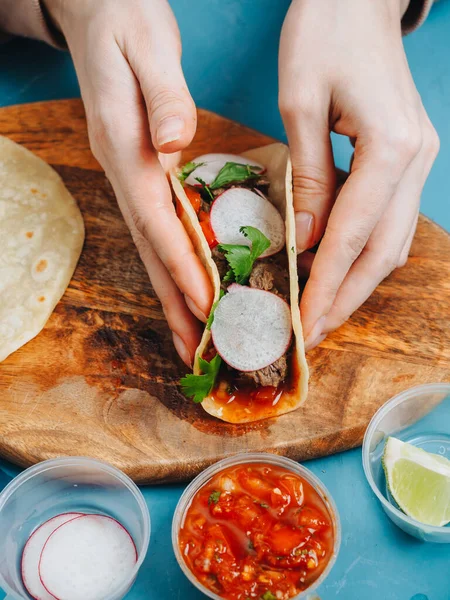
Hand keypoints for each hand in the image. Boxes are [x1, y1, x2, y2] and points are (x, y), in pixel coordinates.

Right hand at [44, 0, 212, 365]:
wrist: (97, 7)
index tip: (209, 307)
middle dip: (175, 301)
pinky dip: (175, 263)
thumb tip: (175, 143)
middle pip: (152, 249)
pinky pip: (160, 228)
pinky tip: (190, 282)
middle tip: (197, 350)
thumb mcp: (145, 44)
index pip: (157, 220)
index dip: (182, 267)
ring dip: (173, 293)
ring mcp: (130, 174)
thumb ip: (162, 94)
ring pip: (154, 246)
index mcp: (127, 146)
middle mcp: (125, 170)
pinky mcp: (142, 170)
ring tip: (193, 337)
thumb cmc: (124, 21)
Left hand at [279, 0, 438, 349]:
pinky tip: (335, 268)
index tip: (304, 323)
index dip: (326, 286)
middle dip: (346, 298)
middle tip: (312, 333)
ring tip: (321, 311)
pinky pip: (387, 220)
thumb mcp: (300, 105)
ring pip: (391, 242)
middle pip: (383, 252)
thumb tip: (306, 240)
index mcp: (391, 147)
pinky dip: (361, 251)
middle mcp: (415, 161)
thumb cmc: (324, 34)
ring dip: (356, 281)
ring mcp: (418, 161)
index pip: (352, 236)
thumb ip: (307, 178)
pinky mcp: (406, 158)